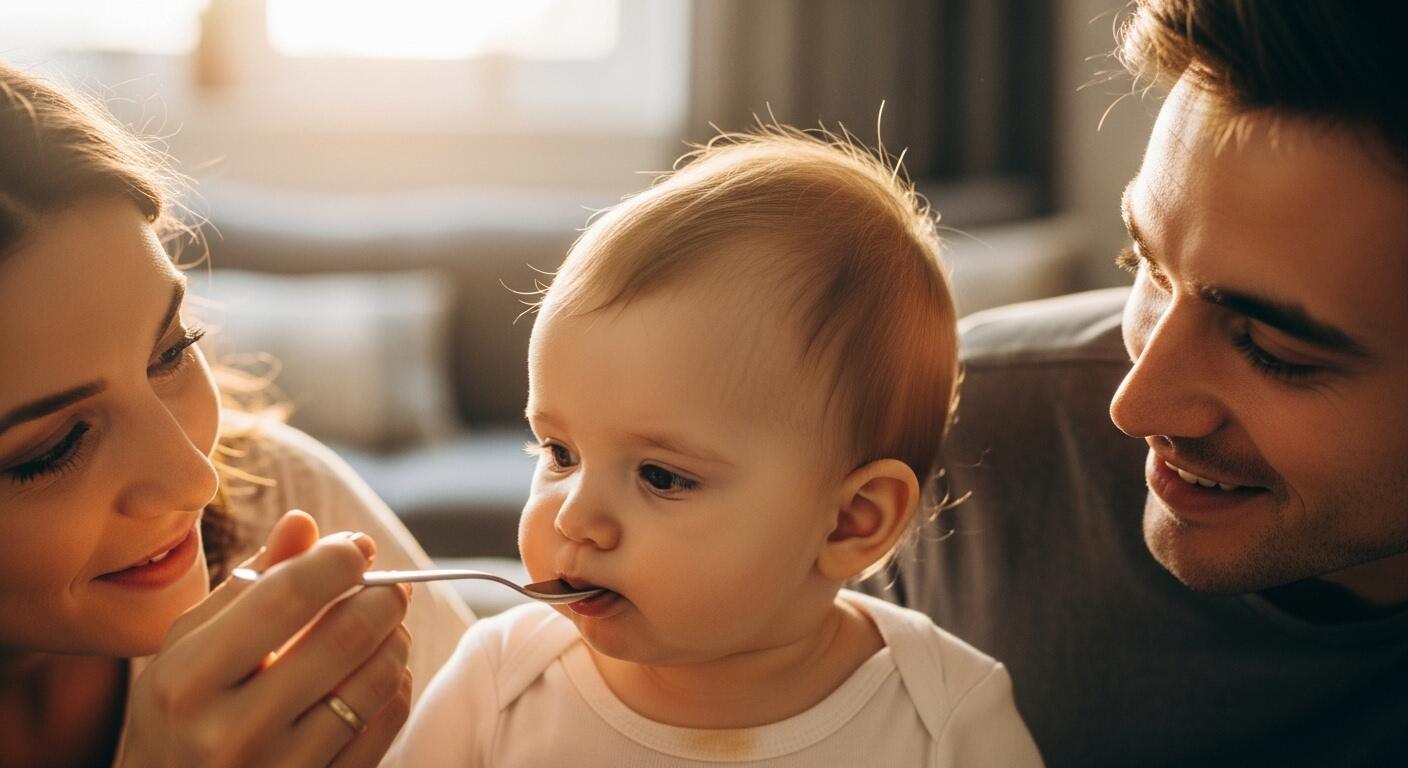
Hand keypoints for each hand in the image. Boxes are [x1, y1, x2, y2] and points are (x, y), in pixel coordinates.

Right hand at [119, 511, 413, 767]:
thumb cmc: (180, 717)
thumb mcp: (187, 651)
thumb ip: (245, 586)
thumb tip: (303, 523)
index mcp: (187, 681)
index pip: (286, 596)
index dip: (336, 561)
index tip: (358, 547)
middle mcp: (230, 731)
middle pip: (343, 636)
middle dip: (381, 597)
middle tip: (388, 586)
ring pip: (375, 683)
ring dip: (394, 640)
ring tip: (387, 627)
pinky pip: (384, 727)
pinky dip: (395, 687)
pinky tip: (382, 674)